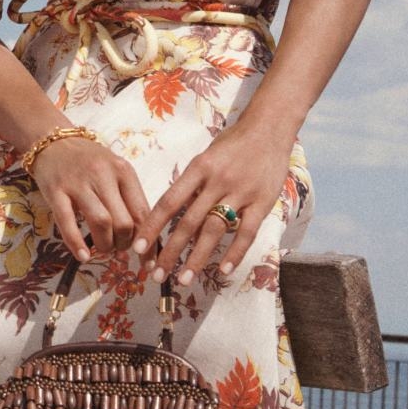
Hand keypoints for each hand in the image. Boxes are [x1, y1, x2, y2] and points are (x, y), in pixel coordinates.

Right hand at [28, 134, 149, 260]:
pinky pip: (67, 222)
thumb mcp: (115, 171)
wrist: (53, 140)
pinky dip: (76, 243)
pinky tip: (82, 255)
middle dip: (124, 244)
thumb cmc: (88, 160)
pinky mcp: (55, 190)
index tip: (147, 261)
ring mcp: (78, 182)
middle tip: (118, 248)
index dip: (148, 242)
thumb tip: (142, 236)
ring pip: (101, 222)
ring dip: (105, 245)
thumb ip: (128, 197)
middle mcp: (103, 175)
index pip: (143, 213)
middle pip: (124, 222)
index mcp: (123, 171)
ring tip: (103, 249)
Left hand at [135, 120, 295, 286]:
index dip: (152, 227)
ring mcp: (241, 192)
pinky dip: (235, 253)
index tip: (138, 248)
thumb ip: (191, 185)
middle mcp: (216, 181)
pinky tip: (222, 270)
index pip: (168, 203)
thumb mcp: (205, 158)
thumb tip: (169, 215)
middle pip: (188, 222)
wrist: (269, 129)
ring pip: (214, 231)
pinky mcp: (263, 202)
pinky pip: (246, 232)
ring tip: (183, 279)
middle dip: (170, 252)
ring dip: (196, 258)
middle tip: (155, 276)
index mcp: (198, 169)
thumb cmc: (231, 144)